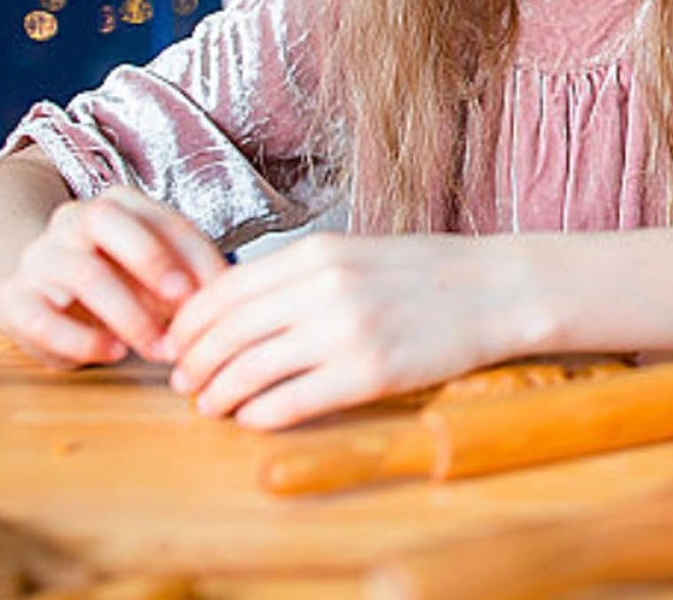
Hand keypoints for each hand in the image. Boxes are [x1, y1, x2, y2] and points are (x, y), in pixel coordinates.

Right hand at [0, 188, 227, 367]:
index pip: (161, 217)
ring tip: (158, 347)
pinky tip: (114, 353)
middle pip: (107, 220)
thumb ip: (184, 274)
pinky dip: (83, 339)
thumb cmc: (116, 276)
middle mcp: (72, 220)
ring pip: (83, 273)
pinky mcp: (15, 299)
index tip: (219, 291)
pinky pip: (42, 318)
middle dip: (153, 262)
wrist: (39, 287)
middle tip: (185, 304)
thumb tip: (222, 296)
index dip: (195, 254)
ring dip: (129, 315)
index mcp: (116, 204)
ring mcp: (39, 257)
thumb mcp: (152, 269)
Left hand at [162, 232, 536, 429]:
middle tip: (185, 384)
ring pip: (250, 372)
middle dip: (195, 365)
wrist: (495, 289)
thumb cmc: (425, 272)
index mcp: (317, 253)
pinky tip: (254, 419)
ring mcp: (346, 333)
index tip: (177, 345)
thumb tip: (237, 309)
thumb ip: (299, 276)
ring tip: (212, 407)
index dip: (189, 325)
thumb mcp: (355, 254)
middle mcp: (324, 288)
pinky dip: (259, 416)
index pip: (224, 291)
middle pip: (227, 334)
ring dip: (219, 397)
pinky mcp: (370, 374)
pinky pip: (290, 403)